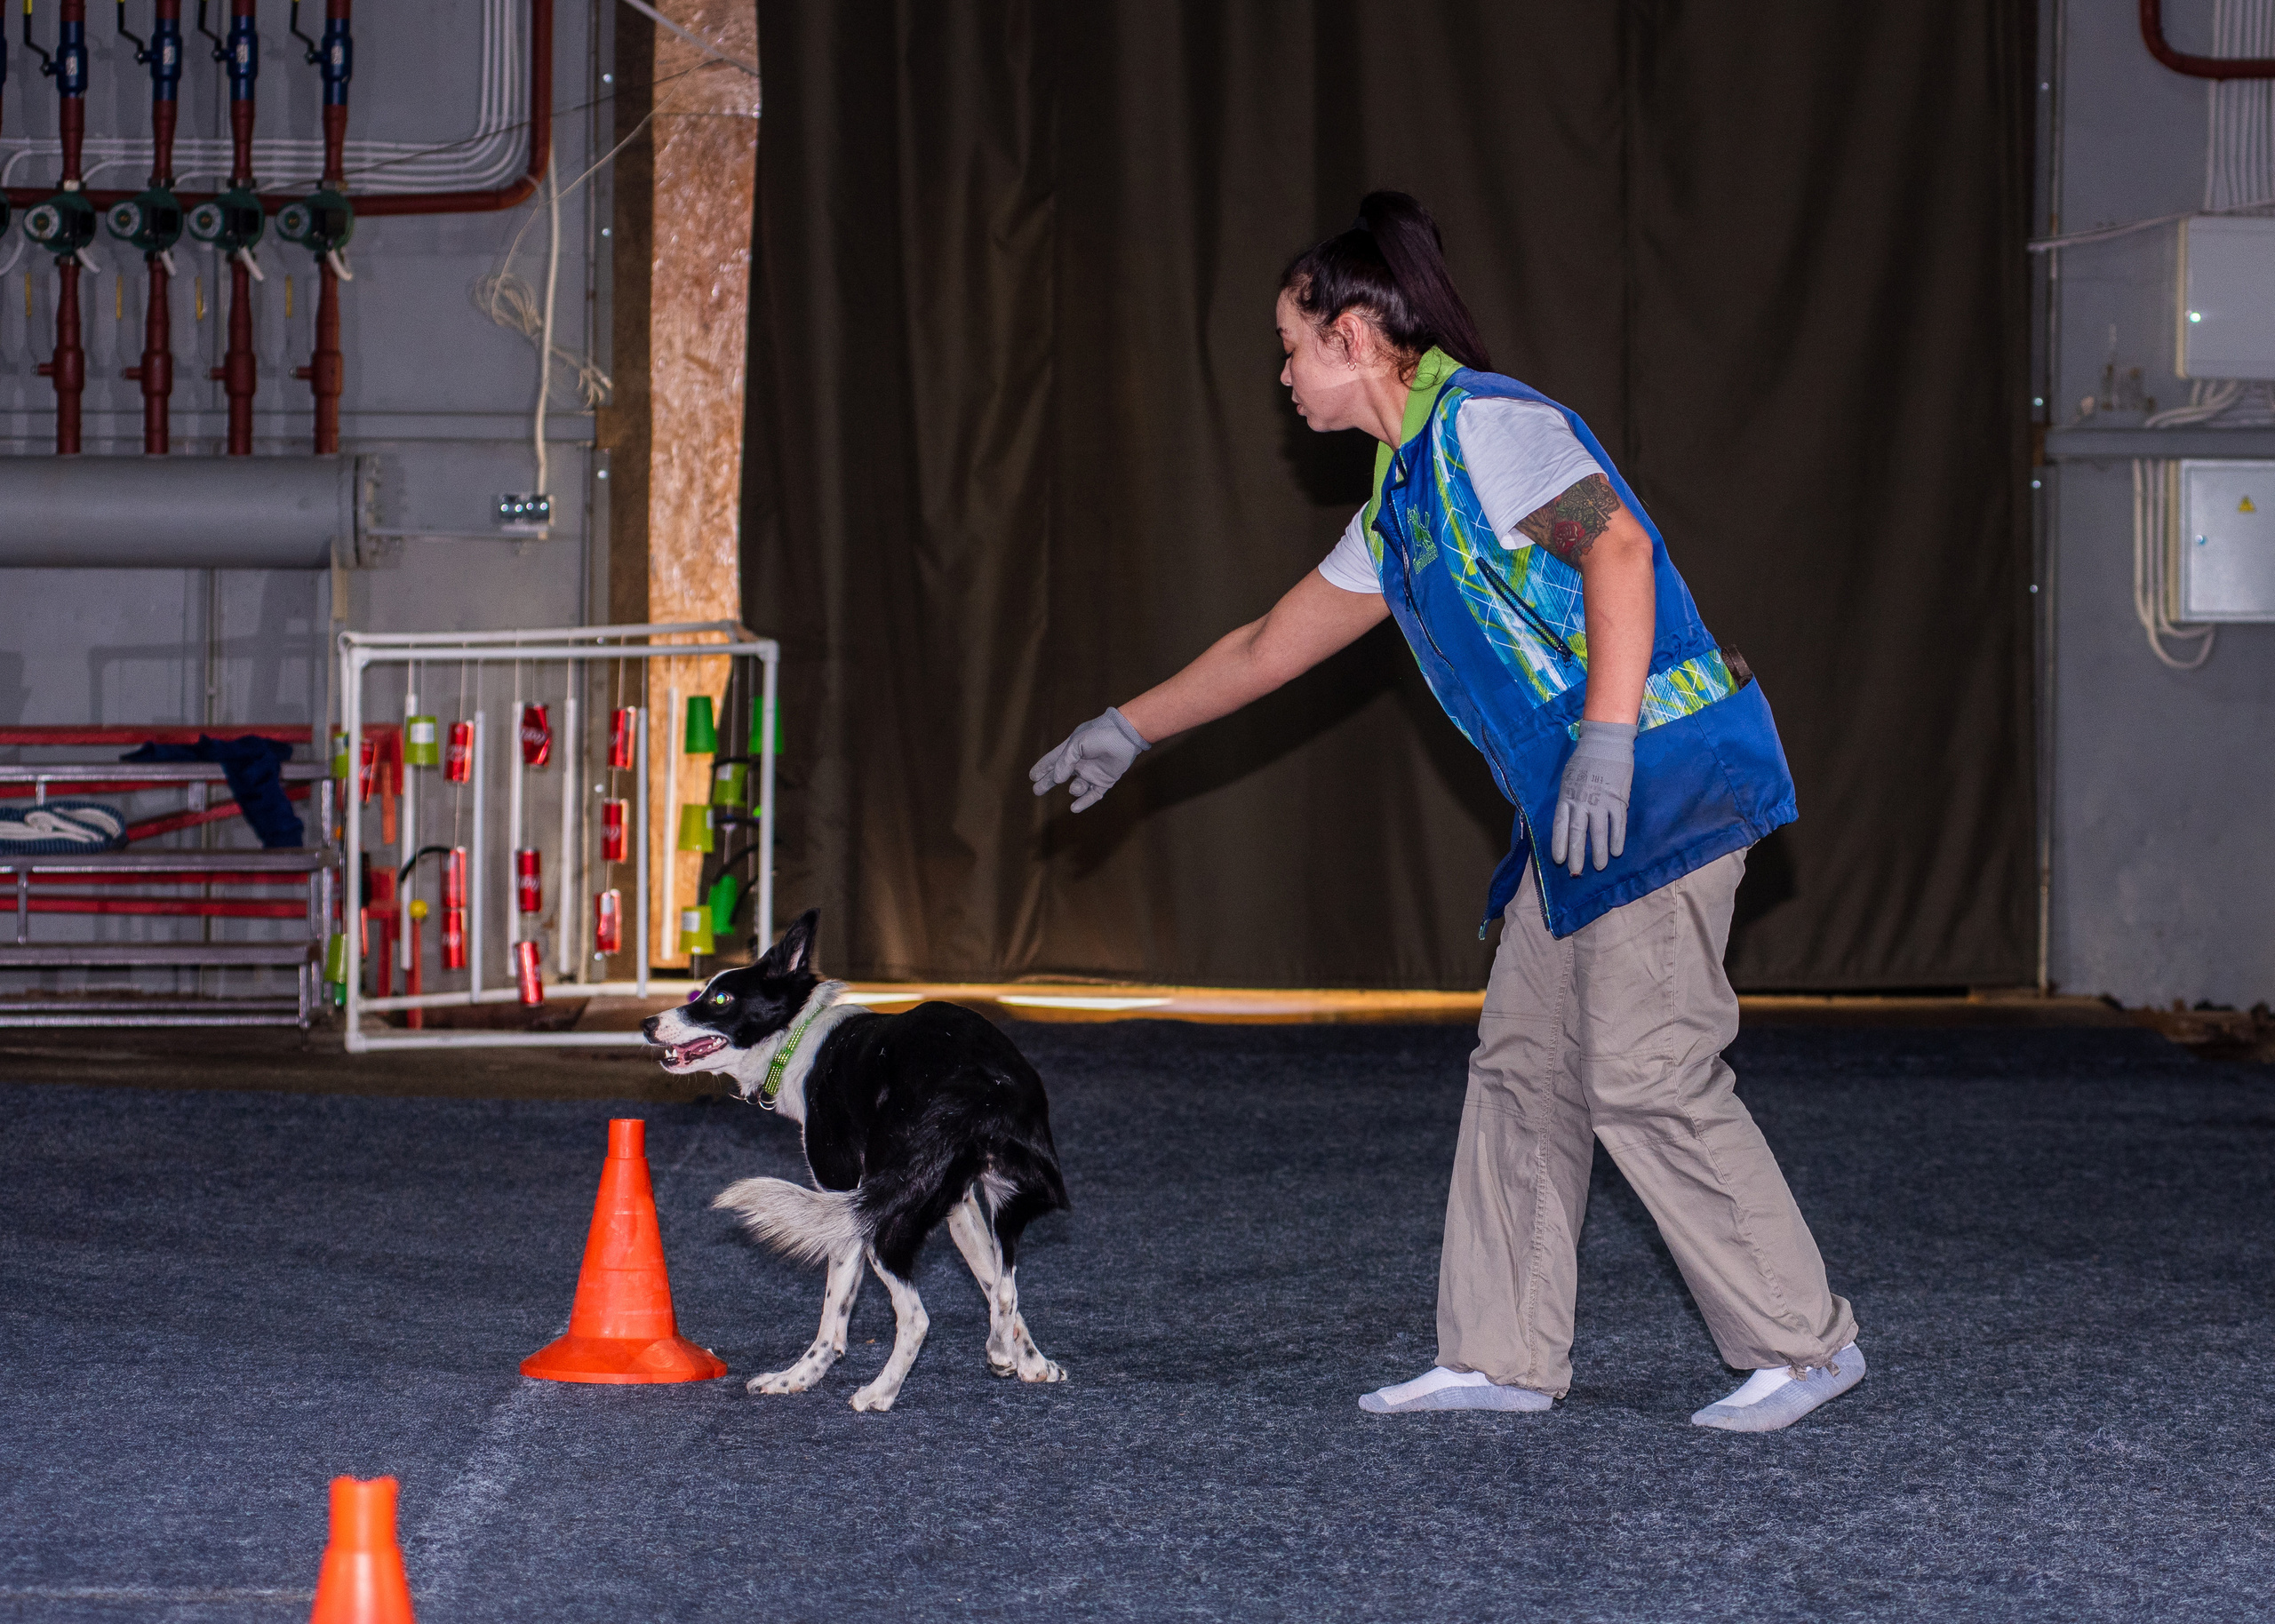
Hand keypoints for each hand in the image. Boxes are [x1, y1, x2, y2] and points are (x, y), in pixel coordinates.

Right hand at [1029, 707, 1149, 811]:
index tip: (1032, 776)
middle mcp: (1080, 763)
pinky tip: (1075, 808)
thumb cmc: (1099, 734)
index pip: (1052, 760)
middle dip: (1047, 783)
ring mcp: (1092, 773)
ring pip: (1077, 787)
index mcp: (1071, 750)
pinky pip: (1092, 795)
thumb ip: (1064, 762)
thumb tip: (1056, 780)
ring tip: (1076, 786)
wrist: (1125, 735)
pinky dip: (1083, 802)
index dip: (1042, 768)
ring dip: (1075, 789)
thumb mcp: (1076, 744)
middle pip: (1059, 776)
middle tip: (1037, 790)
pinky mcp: (1104, 781)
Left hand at [1549, 721, 1633, 875]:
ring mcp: (1601, 801)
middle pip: (1577, 833)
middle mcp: (1582, 802)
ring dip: (1599, 851)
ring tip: (1600, 867)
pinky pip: (1618, 824)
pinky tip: (1617, 852)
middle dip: (1577, 854)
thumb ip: (1567, 799)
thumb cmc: (1584, 761)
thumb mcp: (1568, 779)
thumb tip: (1566, 820)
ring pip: (1599, 832)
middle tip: (1576, 873)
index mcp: (1566, 797)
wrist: (1605, 743)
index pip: (1559, 825)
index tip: (1559, 860)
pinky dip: (1617, 839)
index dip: (1559, 844)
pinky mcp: (1619, 799)